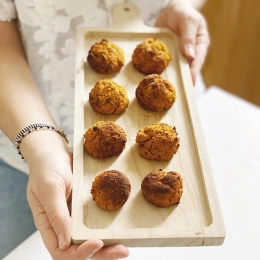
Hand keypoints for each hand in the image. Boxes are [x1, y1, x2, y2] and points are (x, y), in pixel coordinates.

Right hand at [25, 133, 128, 259]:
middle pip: (80, 248)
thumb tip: (64, 243)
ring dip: (107, 244)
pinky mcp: (85, 206)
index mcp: (49, 224)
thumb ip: (56, 214)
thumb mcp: (49, 189)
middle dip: (100, 253)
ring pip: (90, 237)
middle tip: (121, 250)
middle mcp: (63, 224)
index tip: (97, 243)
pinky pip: (96, 220)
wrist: (54, 151)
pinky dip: (107, 227)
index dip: (80, 252)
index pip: (62, 251)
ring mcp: (75, 215)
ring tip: (124, 246)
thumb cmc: (46, 167)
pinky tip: (120, 228)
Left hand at [155, 0, 209, 83]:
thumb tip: (190, 56)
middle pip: (187, 68)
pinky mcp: (168, 56)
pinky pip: (165, 64)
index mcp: (200, 45)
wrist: (170, 9)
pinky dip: (161, 70)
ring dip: (171, 77)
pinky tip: (156, 77)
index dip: (194, 72)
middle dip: (183, 79)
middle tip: (177, 91)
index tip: (190, 82)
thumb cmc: (183, 12)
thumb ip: (188, 37)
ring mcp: (178, 55)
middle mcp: (190, 53)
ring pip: (176, 68)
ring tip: (166, 89)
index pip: (198, 61)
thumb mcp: (187, 21)